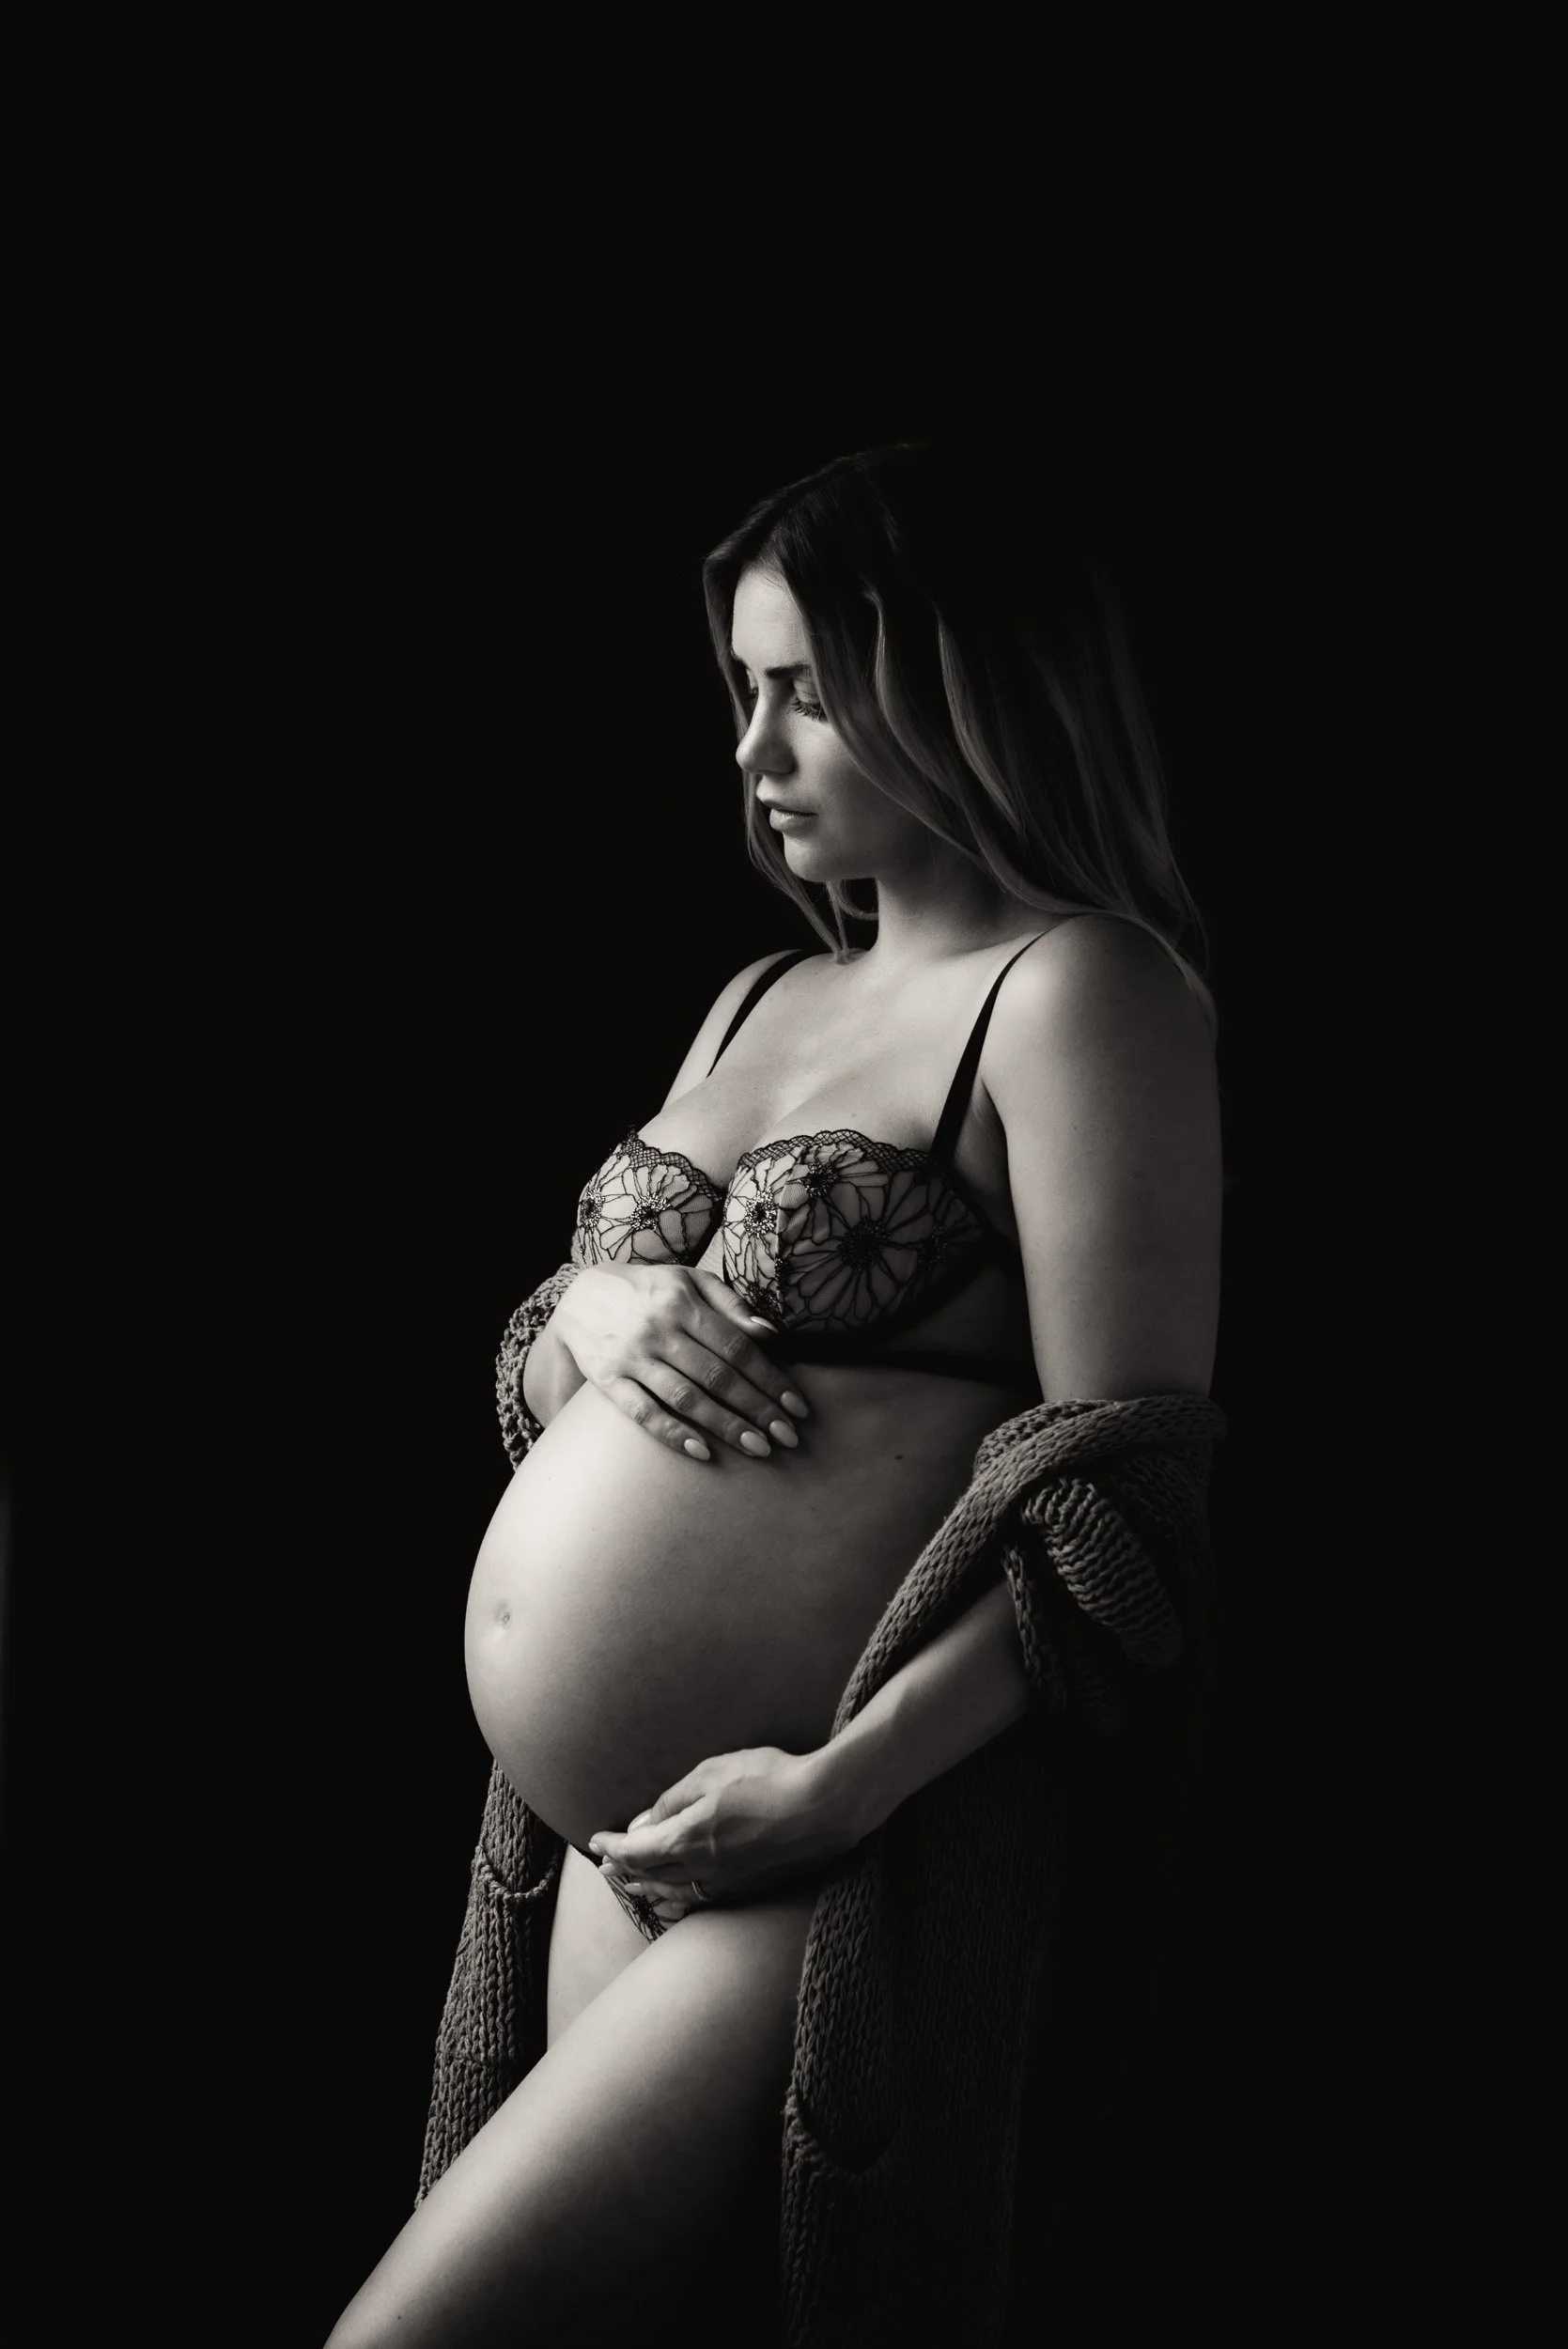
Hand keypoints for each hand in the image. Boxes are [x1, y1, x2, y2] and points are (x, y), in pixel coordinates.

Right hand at [552, 1262, 810, 1462]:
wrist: (580, 1297)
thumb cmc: (649, 1290)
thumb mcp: (689, 1280)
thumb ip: (730, 1304)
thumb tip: (769, 1334)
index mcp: (683, 1302)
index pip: (737, 1347)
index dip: (770, 1379)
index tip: (797, 1407)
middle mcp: (658, 1330)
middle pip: (717, 1376)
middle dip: (757, 1409)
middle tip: (788, 1438)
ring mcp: (631, 1357)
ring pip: (685, 1397)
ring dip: (725, 1425)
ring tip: (758, 1448)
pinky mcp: (607, 1380)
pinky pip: (642, 1412)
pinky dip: (671, 1433)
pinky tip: (701, 1451)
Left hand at [587, 1746, 861, 1920]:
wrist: (825, 1807)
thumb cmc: (769, 1780)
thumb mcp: (712, 1774)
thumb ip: (673, 1801)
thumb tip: (644, 1824)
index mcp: (687, 1840)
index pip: (634, 1852)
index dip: (611, 1848)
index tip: (595, 1841)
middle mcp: (702, 1871)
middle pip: (650, 1878)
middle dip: (623, 1871)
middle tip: (605, 1867)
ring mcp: (727, 1885)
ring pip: (674, 1896)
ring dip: (648, 1890)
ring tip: (633, 1887)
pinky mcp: (749, 1889)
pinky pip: (699, 1904)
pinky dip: (677, 1904)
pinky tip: (675, 1903)